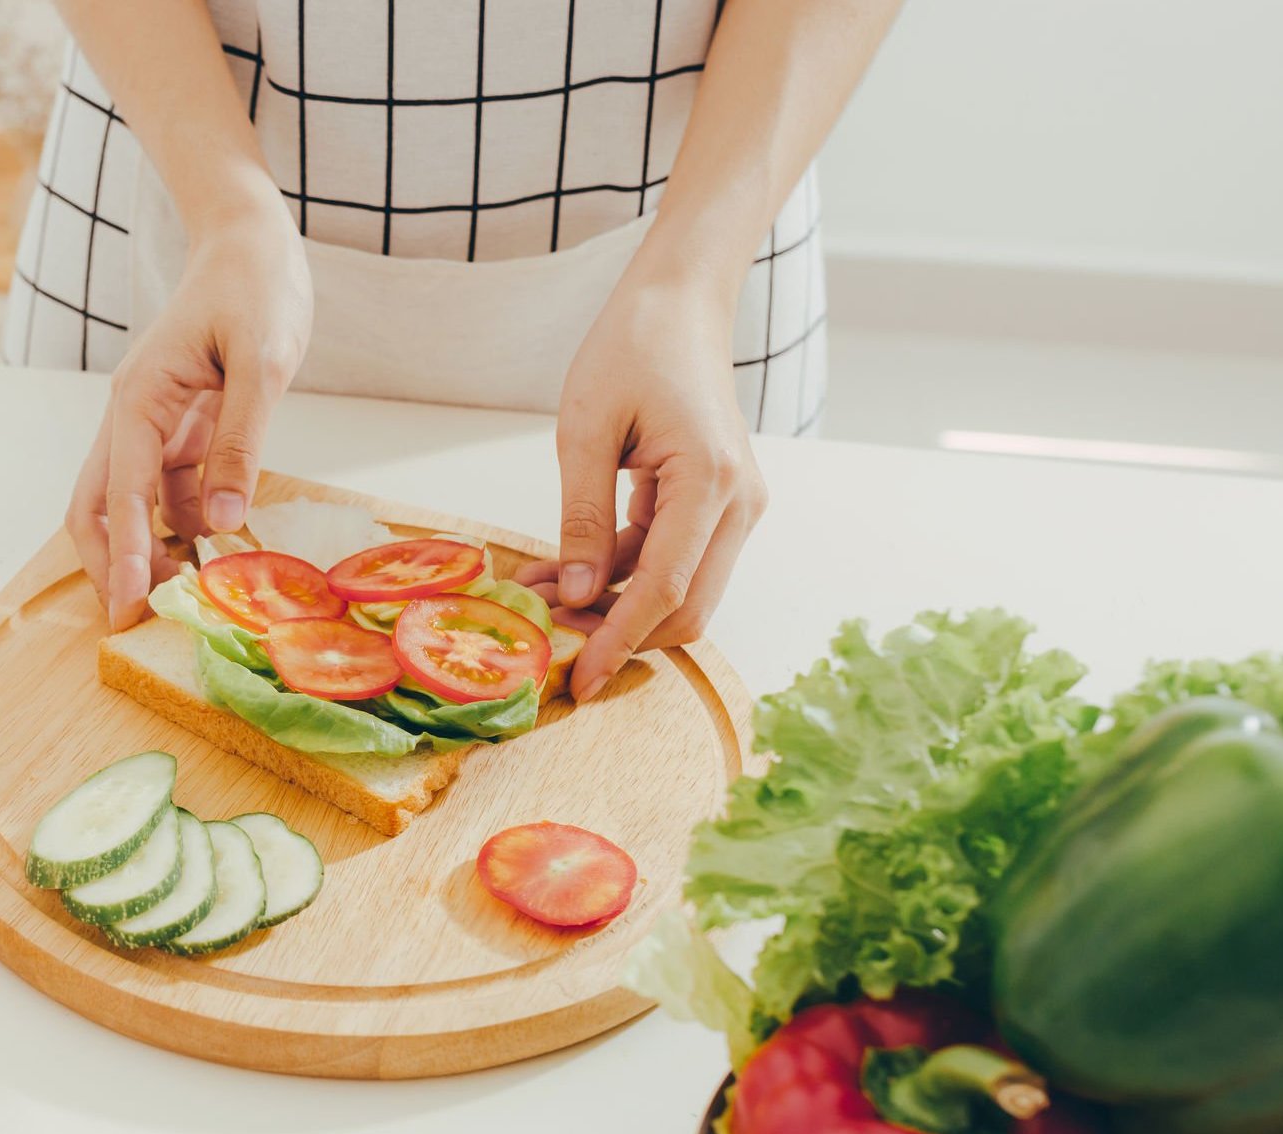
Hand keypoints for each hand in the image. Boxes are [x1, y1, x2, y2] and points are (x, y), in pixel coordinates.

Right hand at [66, 199, 311, 629]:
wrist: (248, 237)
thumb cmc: (255, 283)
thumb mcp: (262, 361)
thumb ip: (241, 439)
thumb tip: (222, 518)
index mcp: (139, 397)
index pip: (120, 491)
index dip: (122, 553)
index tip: (125, 606)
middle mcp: (132, 416)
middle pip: (95, 506)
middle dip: (108, 564)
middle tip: (135, 620)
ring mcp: (152, 425)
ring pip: (128, 504)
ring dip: (146, 551)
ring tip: (186, 596)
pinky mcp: (179, 429)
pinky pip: (167, 491)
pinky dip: (181, 527)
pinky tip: (213, 551)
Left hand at [515, 277, 767, 699]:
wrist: (680, 303)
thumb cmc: (633, 346)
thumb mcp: (586, 429)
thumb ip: (582, 517)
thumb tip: (578, 594)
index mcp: (711, 480)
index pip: (665, 589)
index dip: (618, 641)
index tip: (578, 680)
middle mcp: (739, 502)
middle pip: (687, 608)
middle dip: (620, 634)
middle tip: (551, 639)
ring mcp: (735, 506)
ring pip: (682, 592)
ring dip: (616, 606)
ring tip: (543, 597)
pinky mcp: (718, 504)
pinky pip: (673, 561)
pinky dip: (624, 576)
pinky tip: (567, 572)